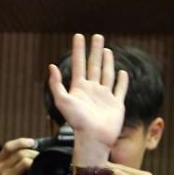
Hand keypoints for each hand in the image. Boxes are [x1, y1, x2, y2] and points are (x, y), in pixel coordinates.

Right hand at [0, 138, 37, 174]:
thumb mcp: (14, 170)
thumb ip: (18, 158)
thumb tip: (35, 145)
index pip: (9, 146)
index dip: (22, 142)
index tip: (33, 143)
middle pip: (20, 152)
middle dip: (34, 154)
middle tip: (40, 161)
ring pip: (25, 161)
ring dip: (35, 163)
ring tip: (37, 170)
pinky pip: (29, 174)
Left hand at [47, 34, 127, 171]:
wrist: (93, 138)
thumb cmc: (77, 122)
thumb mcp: (63, 101)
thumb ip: (56, 84)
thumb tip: (50, 66)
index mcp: (79, 88)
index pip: (79, 64)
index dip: (78, 50)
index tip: (79, 36)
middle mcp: (92, 90)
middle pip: (94, 65)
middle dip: (95, 51)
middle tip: (97, 36)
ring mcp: (105, 97)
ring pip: (106, 74)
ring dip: (107, 62)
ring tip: (107, 50)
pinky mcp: (116, 104)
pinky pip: (120, 89)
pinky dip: (122, 81)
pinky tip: (122, 72)